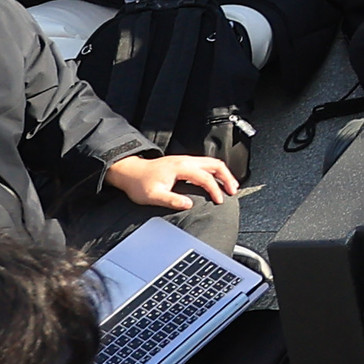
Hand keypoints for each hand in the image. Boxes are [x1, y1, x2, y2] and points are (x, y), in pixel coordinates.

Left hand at [105, 152, 241, 212]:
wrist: (130, 172)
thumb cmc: (139, 184)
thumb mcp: (153, 196)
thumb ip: (171, 200)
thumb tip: (189, 204)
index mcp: (180, 167)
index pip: (205, 177)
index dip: (215, 189)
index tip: (219, 201)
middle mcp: (186, 160)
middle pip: (215, 164)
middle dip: (227, 177)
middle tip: (233, 191)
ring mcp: (185, 160)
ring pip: (212, 162)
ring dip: (223, 173)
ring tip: (230, 185)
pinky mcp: (184, 162)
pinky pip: (206, 163)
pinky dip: (216, 171)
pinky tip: (216, 180)